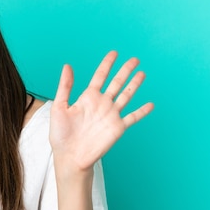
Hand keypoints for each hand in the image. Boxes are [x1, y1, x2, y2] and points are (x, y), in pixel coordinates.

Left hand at [49, 51, 153, 170]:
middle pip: (117, 83)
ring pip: (126, 96)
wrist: (69, 156)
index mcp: (87, 98)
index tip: (114, 53)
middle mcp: (101, 104)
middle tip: (135, 59)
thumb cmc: (60, 134)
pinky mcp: (118, 128)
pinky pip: (133, 117)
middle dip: (125, 71)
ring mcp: (111, 115)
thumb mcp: (59, 107)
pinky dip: (142, 111)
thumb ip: (65, 86)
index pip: (100, 76)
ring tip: (142, 73)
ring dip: (135, 85)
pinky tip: (151, 104)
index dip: (107, 64)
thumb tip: (67, 66)